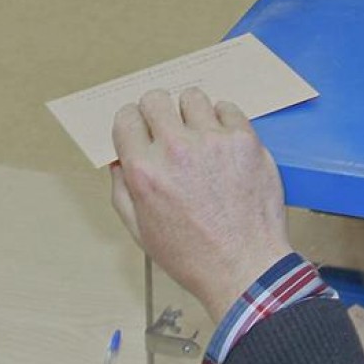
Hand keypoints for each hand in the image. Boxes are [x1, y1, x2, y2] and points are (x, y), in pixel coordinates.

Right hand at [111, 88, 290, 322]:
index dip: (132, 123)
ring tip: (199, 134)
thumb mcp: (140, 230)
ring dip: (192, 112)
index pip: (126, 117)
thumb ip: (122, 189)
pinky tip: (223, 142)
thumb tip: (119, 157)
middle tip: (168, 128)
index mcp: (144, 171)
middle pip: (156, 98)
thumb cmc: (192, 254)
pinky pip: (228, 107)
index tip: (141, 129)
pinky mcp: (244, 139)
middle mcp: (176, 149)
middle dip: (158, 111)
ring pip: (193, 96)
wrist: (244, 266)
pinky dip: (223, 120)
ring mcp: (213, 140)